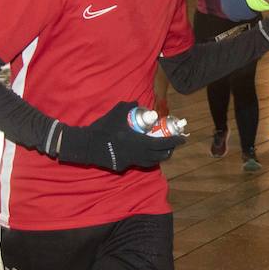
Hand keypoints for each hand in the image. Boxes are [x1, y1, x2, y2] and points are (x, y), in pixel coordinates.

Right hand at [56, 100, 183, 171]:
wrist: (86, 145)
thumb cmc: (102, 128)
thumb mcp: (116, 113)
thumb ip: (129, 106)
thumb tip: (138, 103)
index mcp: (139, 141)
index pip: (162, 144)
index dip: (174, 142)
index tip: (182, 139)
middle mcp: (137, 154)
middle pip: (160, 155)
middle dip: (169, 150)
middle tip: (172, 143)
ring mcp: (130, 162)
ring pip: (151, 162)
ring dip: (159, 155)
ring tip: (162, 149)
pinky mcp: (123, 166)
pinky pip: (139, 163)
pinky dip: (147, 158)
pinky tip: (145, 152)